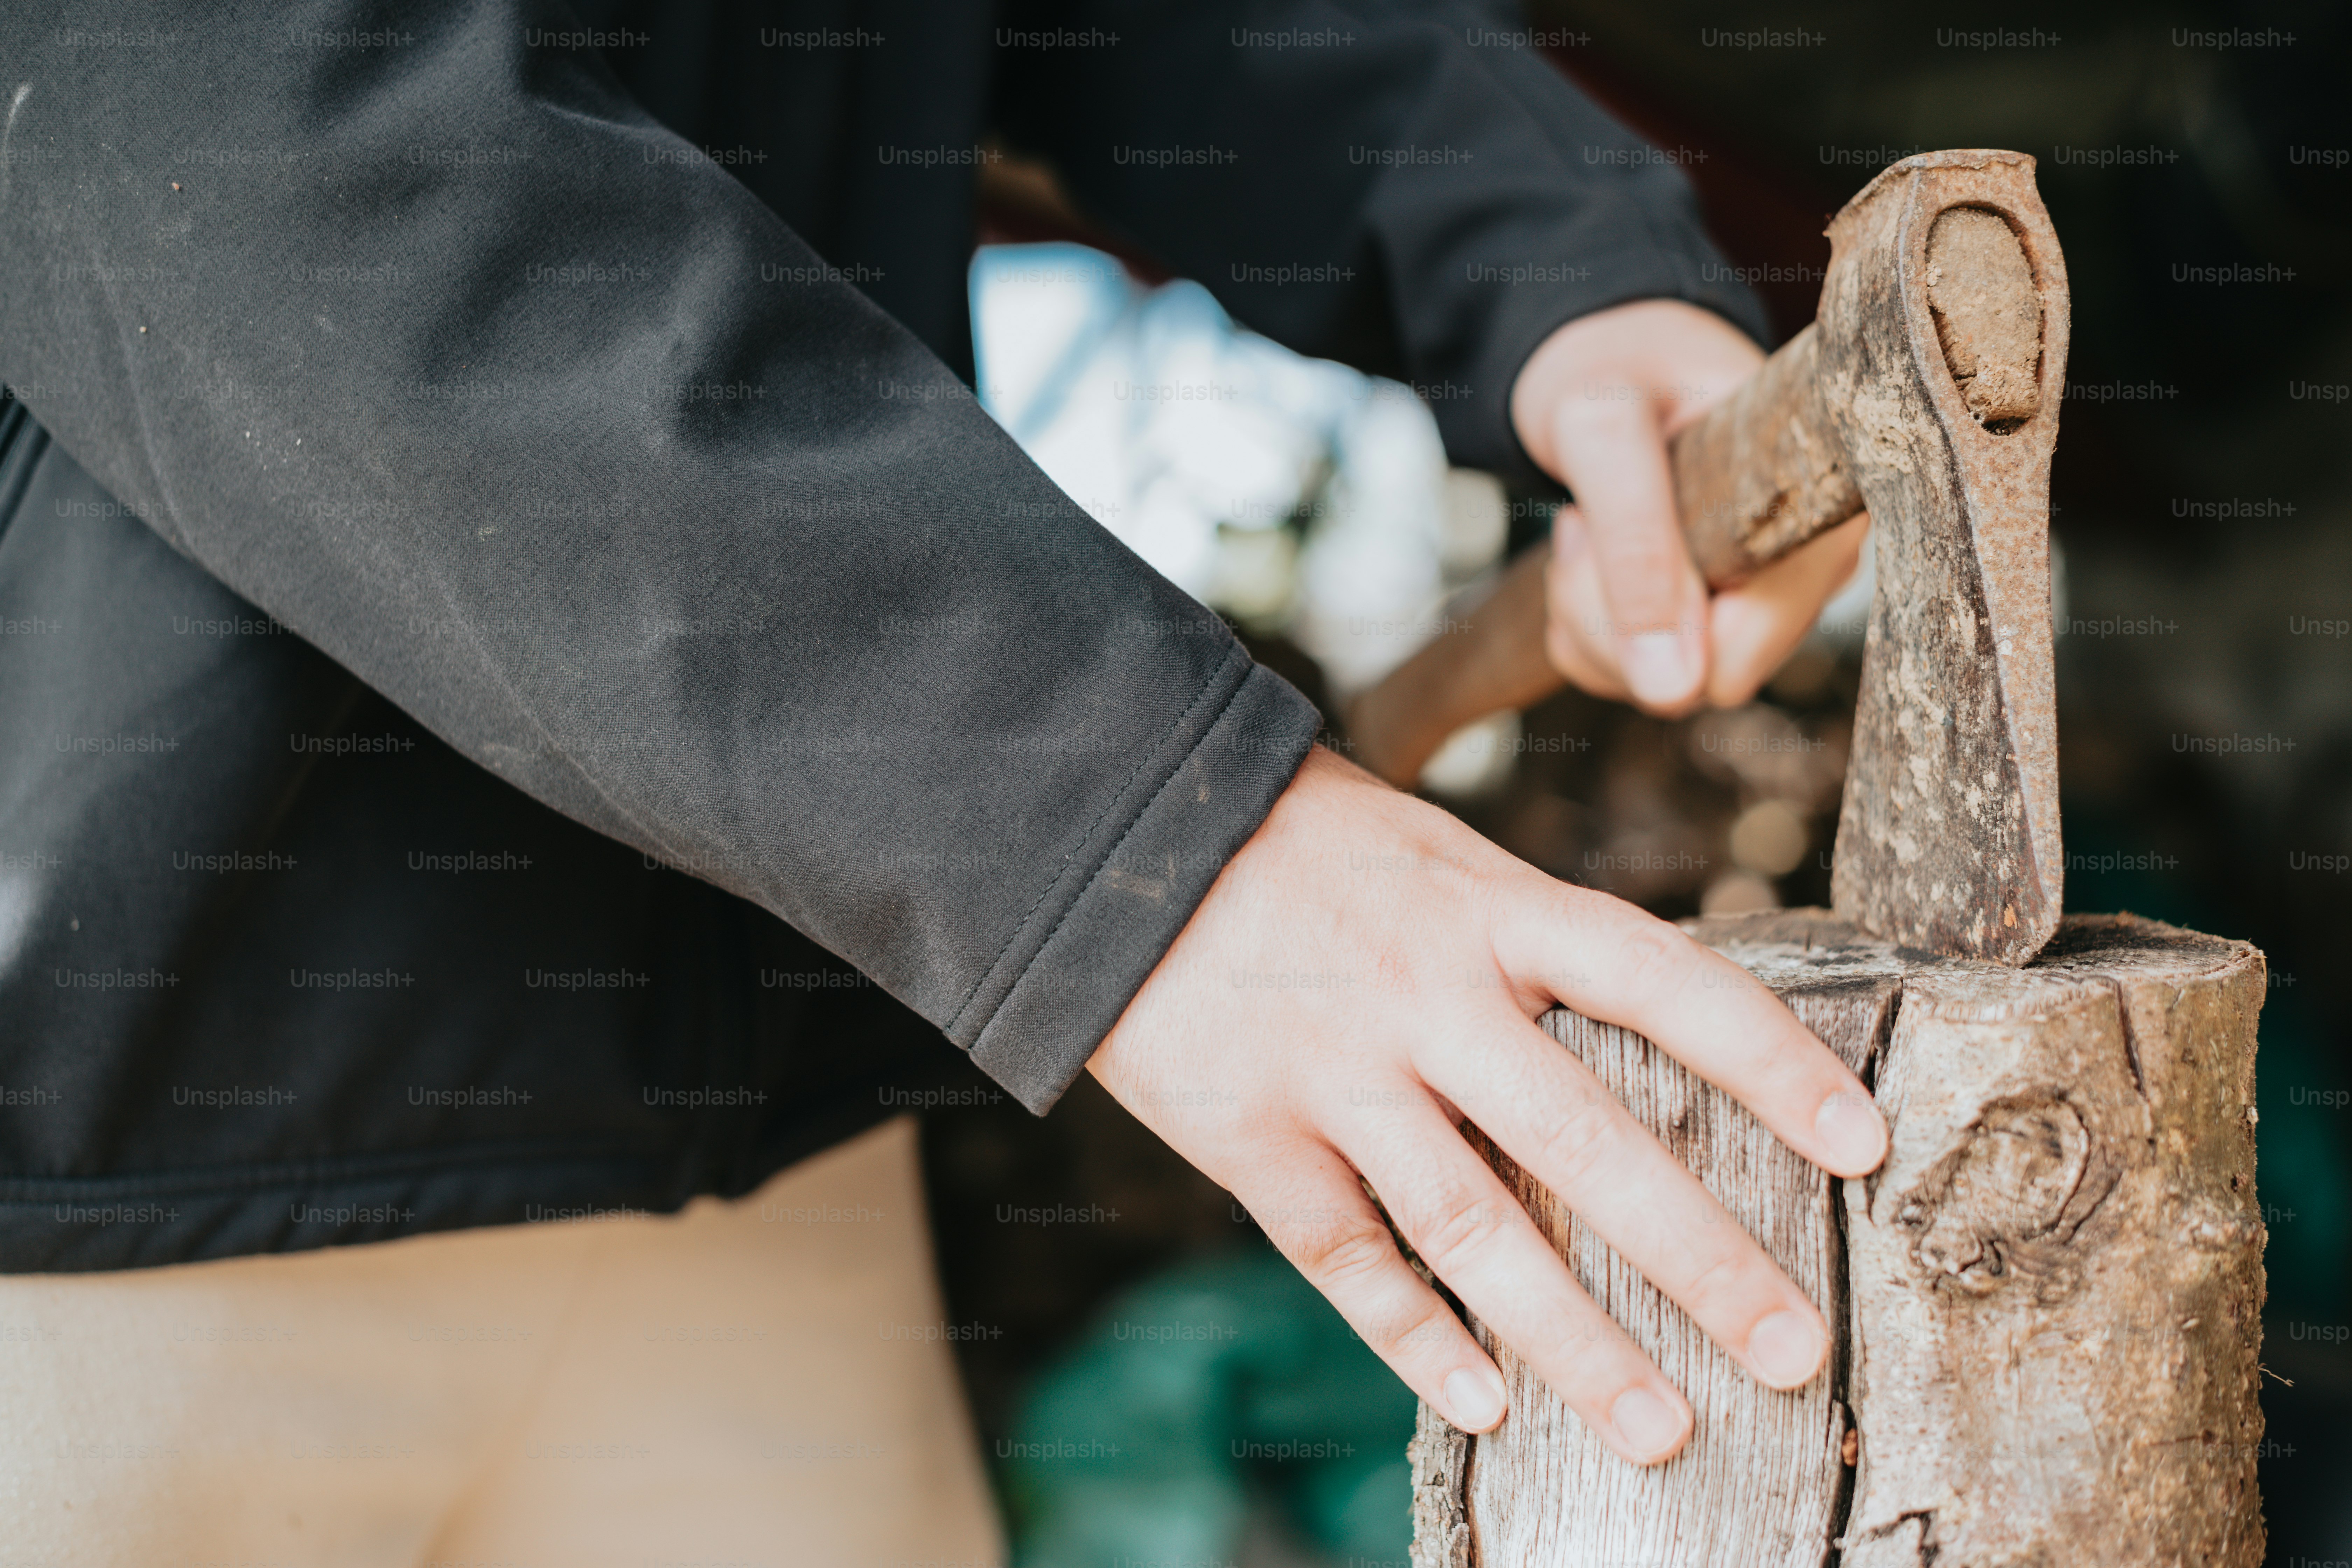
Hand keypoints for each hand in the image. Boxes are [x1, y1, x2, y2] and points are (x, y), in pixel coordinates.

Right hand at [1089, 747, 1887, 1462]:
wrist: (1119, 830)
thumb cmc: (1310, 848)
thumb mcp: (1441, 861)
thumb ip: (1533, 949)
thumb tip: (1653, 1042)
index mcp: (1491, 910)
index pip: (1664, 984)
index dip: (1772, 1064)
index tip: (1866, 1147)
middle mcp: (1425, 993)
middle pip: (1586, 1141)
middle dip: (1701, 1258)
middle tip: (1797, 1354)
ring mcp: (1335, 1071)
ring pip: (1474, 1227)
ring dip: (1576, 1341)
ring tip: (1665, 1430)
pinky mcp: (1249, 1134)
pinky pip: (1344, 1256)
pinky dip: (1416, 1338)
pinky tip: (1486, 1406)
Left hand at [1510, 298, 1868, 714]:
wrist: (1604, 351)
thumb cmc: (1615, 367)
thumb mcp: (1605, 428)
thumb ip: (1637, 544)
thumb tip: (1674, 689)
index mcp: (1818, 516)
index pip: (1738, 656)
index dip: (1652, 618)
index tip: (1606, 523)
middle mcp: (1810, 565)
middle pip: (1695, 678)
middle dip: (1609, 614)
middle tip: (1586, 518)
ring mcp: (1770, 593)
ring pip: (1659, 681)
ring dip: (1592, 611)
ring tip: (1591, 520)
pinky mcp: (1723, 607)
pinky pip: (1638, 668)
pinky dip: (1591, 617)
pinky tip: (1597, 544)